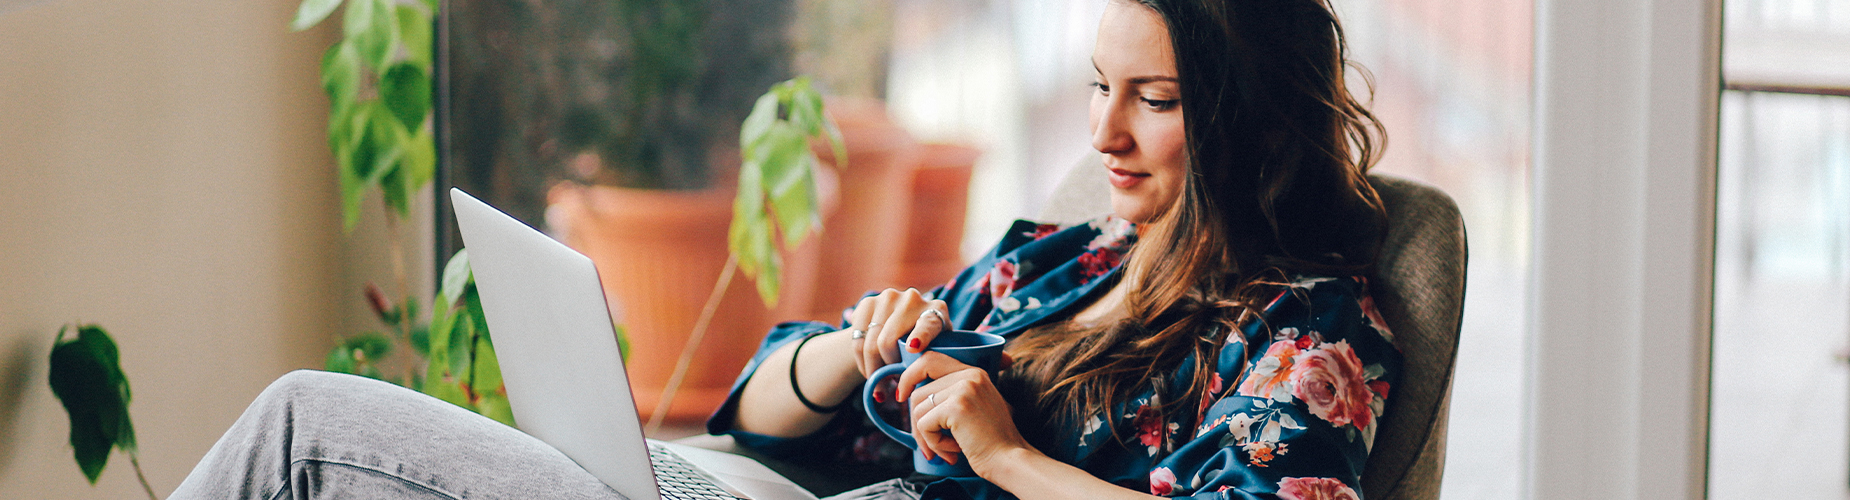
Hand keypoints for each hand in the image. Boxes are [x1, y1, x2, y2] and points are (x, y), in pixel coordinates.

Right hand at [847, 288, 950, 377]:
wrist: (904, 325)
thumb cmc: (927, 346)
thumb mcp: (935, 352)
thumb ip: (928, 362)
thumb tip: (910, 387)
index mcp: (936, 311)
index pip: (927, 325)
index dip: (920, 336)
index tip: (913, 348)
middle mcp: (912, 299)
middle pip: (888, 341)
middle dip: (886, 369)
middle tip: (890, 386)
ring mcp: (888, 298)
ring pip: (870, 343)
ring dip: (873, 370)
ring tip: (880, 384)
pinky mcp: (868, 302)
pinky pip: (857, 340)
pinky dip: (861, 362)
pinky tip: (869, 371)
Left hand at [895, 351, 1031, 476]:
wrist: (1010, 460)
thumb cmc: (993, 443)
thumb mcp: (975, 409)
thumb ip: (951, 396)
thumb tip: (910, 398)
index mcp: (974, 372)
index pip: (930, 359)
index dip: (910, 376)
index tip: (903, 397)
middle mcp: (969, 375)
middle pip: (918, 390)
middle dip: (914, 420)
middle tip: (924, 443)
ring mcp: (963, 389)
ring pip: (918, 410)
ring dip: (927, 437)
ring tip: (947, 451)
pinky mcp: (956, 407)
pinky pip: (924, 425)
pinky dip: (933, 444)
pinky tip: (953, 452)